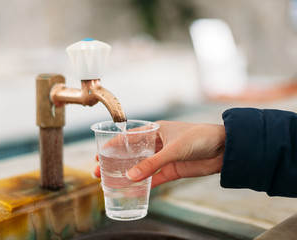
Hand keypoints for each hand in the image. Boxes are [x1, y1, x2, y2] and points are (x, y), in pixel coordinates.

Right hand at [94, 120, 224, 187]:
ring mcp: (164, 157)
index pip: (128, 137)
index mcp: (155, 130)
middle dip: (116, 162)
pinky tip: (134, 190)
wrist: (224, 149)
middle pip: (131, 154)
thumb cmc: (200, 137)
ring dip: (128, 174)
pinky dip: (145, 184)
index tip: (99, 155)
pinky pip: (154, 178)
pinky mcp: (172, 170)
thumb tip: (130, 177)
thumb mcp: (173, 149)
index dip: (113, 146)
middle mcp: (157, 143)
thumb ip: (152, 163)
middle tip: (100, 171)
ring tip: (112, 182)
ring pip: (141, 167)